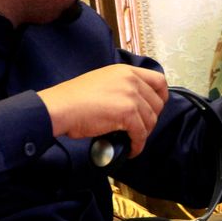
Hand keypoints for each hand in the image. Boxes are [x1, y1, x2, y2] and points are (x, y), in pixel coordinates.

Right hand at [37, 64, 168, 156]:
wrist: (60, 107)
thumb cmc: (74, 97)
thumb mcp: (103, 81)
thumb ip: (121, 86)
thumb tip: (133, 103)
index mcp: (126, 70)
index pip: (159, 80)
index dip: (161, 96)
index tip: (156, 107)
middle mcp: (132, 80)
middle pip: (157, 103)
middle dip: (151, 118)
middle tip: (140, 128)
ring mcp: (131, 96)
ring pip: (151, 120)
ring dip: (144, 133)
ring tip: (133, 140)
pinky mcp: (128, 113)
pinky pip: (141, 133)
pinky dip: (138, 145)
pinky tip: (131, 149)